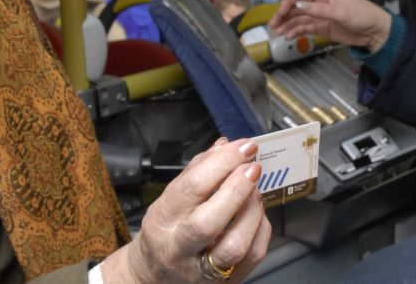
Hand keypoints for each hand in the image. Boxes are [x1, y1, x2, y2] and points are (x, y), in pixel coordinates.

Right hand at [100, 138, 270, 283]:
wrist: (155, 275)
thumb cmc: (166, 231)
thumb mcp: (170, 198)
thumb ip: (197, 170)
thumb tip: (224, 146)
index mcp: (163, 219)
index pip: (191, 188)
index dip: (222, 163)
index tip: (243, 147)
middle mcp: (179, 247)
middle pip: (208, 222)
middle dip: (236, 190)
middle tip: (253, 168)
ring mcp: (201, 269)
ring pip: (233, 246)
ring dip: (252, 212)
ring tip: (257, 191)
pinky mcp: (224, 281)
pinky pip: (252, 257)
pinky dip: (261, 230)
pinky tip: (258, 214)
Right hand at [268, 0, 390, 52]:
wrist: (376, 31)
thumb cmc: (364, 15)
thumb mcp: (341, 11)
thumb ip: (320, 10)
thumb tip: (301, 7)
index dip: (289, 2)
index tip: (281, 12)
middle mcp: (321, 4)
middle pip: (297, 7)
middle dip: (284, 14)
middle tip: (273, 24)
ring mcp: (322, 17)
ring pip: (299, 19)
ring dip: (288, 24)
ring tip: (278, 32)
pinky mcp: (324, 28)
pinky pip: (306, 28)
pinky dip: (296, 31)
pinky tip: (289, 35)